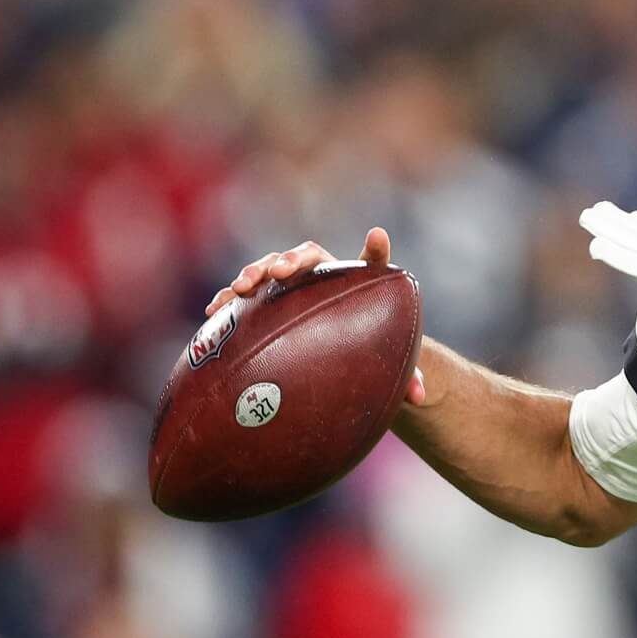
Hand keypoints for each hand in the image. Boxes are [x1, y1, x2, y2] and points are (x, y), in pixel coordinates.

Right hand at [204, 227, 426, 405]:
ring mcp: (288, 286)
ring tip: (239, 289)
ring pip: (269, 269)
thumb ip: (411, 376)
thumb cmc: (368, 351)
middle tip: (279, 273)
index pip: (368, 261)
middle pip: (304, 257)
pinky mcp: (264, 302)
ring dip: (253, 274)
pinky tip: (214, 312)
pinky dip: (230, 299)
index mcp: (354, 282)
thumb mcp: (389, 363)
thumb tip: (421, 398)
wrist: (339, 352)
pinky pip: (245, 296)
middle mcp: (320, 276)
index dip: (375, 250)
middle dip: (289, 261)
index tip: (379, 239)